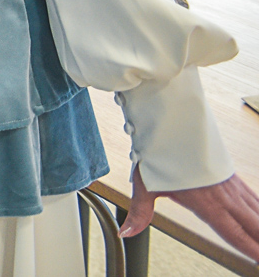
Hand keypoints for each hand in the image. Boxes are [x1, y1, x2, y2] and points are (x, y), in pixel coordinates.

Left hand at [124, 166, 258, 259]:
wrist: (174, 123)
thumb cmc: (160, 153)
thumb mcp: (146, 185)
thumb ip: (140, 212)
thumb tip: (126, 232)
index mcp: (207, 204)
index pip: (234, 234)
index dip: (250, 249)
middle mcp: (225, 197)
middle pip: (254, 225)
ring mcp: (232, 186)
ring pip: (258, 211)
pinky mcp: (233, 176)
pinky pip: (255, 197)